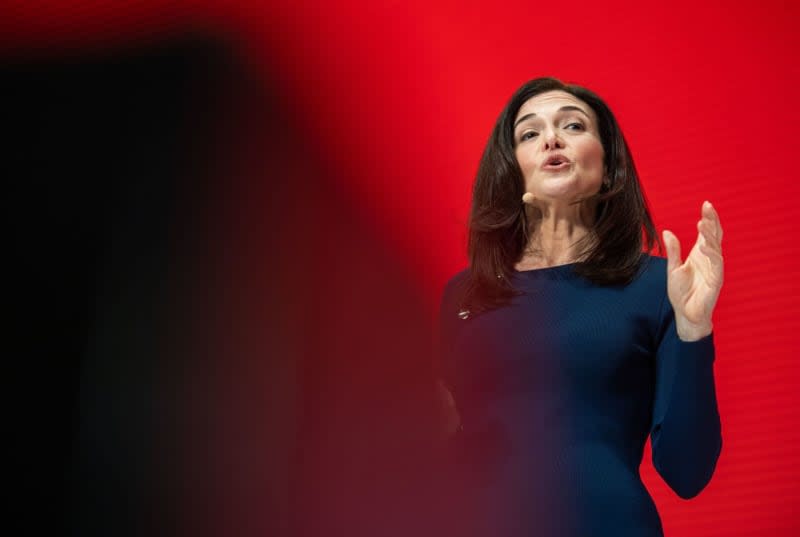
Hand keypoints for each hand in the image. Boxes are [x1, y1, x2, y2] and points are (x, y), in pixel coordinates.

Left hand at [662, 201, 723, 341]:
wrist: (685, 314)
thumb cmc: (681, 292)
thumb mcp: (673, 268)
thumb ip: (673, 250)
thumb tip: (667, 231)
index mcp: (700, 254)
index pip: (707, 233)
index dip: (708, 219)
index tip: (706, 204)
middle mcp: (709, 259)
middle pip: (714, 236)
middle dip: (712, 221)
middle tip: (708, 206)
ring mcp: (714, 269)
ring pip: (716, 247)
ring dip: (710, 235)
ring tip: (702, 223)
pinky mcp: (716, 280)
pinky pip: (716, 264)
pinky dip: (711, 254)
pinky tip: (704, 245)